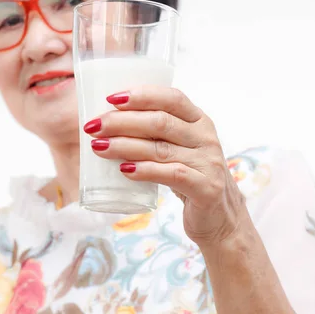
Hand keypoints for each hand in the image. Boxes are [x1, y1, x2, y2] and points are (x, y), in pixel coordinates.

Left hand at [83, 86, 246, 246]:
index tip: (110, 99)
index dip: (141, 95)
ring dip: (124, 145)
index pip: (172, 98)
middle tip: (94, 126)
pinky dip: (145, 170)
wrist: (220, 218)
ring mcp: (208, 163)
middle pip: (160, 122)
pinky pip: (172, 174)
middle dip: (122, 121)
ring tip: (98, 147)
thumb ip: (156, 135)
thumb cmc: (190, 178)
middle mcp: (206, 138)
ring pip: (160, 148)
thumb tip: (107, 123)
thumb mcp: (180, 149)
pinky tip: (125, 170)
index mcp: (199, 121)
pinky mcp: (206, 188)